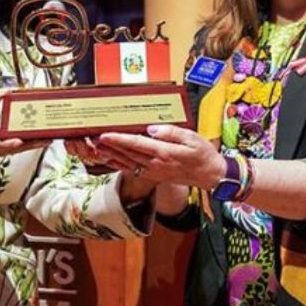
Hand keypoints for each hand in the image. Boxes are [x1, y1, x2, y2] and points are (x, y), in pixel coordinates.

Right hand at [0, 89, 49, 156]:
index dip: (7, 144)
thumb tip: (6, 91)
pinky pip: (20, 150)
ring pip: (18, 151)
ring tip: (46, 139)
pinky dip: (30, 145)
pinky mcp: (6, 152)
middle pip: (12, 149)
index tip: (18, 141)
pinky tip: (41, 140)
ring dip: (33, 145)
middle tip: (42, 138)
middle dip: (28, 144)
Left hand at [96, 125, 225, 191]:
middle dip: (110, 145)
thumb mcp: (192, 138)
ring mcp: (154, 172)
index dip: (119, 139)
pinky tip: (112, 160)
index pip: (136, 144)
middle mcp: (156, 164)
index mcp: (164, 153)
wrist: (210, 175)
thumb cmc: (202, 154)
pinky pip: (133, 170)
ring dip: (112, 155)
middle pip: (127, 153)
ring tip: (97, 147)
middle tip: (94, 137)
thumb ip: (171, 133)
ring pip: (128, 163)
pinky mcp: (154, 176)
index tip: (105, 134)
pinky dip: (120, 165)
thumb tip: (152, 129)